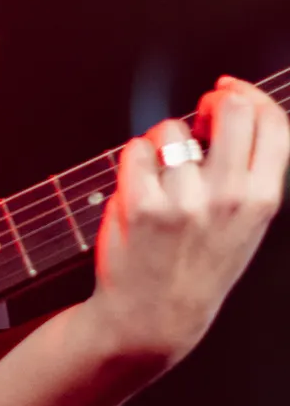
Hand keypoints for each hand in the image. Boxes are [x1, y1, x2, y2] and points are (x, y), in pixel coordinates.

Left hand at [88, 76, 289, 367]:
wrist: (154, 317)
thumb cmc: (200, 265)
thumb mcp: (246, 224)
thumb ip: (249, 171)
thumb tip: (233, 106)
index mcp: (261, 200)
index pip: (273, 123)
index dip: (249, 94)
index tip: (230, 88)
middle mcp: (228, 197)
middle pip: (230, 109)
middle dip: (209, 102)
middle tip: (197, 119)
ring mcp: (184, 200)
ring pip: (171, 127)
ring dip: (162, 141)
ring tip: (162, 175)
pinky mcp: (141, 203)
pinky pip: (136, 149)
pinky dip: (133, 161)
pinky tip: (138, 188)